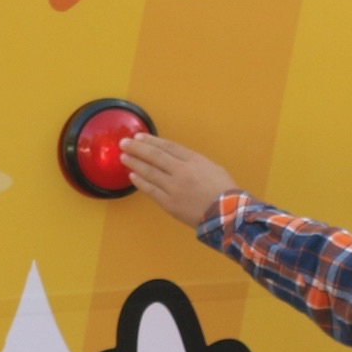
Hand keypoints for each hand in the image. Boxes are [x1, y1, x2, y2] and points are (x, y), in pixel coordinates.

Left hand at [120, 133, 239, 227]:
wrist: (227, 214)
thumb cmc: (224, 191)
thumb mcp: (212, 167)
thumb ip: (193, 161)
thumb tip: (174, 158)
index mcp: (194, 160)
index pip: (167, 146)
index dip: (151, 140)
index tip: (139, 136)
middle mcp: (181, 171)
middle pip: (154, 156)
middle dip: (137, 148)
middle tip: (124, 143)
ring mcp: (174, 188)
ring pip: (149, 172)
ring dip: (135, 163)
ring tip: (124, 157)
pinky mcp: (169, 203)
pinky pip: (151, 190)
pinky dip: (140, 182)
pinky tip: (133, 176)